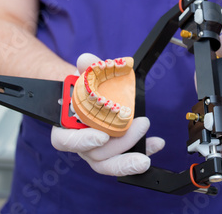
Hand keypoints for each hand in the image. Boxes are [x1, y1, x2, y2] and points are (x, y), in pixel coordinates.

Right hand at [51, 53, 164, 176]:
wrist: (87, 94)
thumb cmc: (82, 88)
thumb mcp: (82, 75)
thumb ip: (85, 68)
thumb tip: (86, 60)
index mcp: (65, 127)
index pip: (65, 141)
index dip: (82, 141)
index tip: (102, 137)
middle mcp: (80, 144)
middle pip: (95, 155)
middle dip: (119, 148)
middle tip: (139, 134)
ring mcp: (97, 150)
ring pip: (110, 162)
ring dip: (133, 153)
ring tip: (152, 139)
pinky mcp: (115, 150)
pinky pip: (127, 155)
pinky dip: (144, 149)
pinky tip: (157, 144)